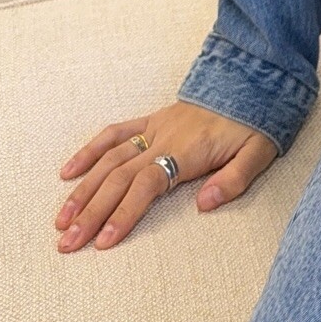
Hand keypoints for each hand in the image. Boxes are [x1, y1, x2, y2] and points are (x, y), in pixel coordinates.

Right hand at [53, 100, 278, 252]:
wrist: (256, 77)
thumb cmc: (258, 121)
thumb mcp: (259, 151)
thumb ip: (234, 179)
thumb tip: (204, 205)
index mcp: (188, 150)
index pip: (147, 185)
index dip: (124, 213)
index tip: (104, 243)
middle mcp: (164, 138)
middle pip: (119, 177)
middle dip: (91, 212)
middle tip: (67, 244)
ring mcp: (155, 127)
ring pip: (110, 159)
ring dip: (83, 190)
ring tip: (61, 221)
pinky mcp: (153, 119)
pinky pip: (115, 133)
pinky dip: (90, 151)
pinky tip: (68, 172)